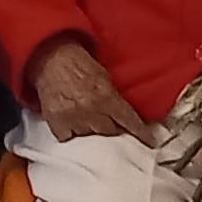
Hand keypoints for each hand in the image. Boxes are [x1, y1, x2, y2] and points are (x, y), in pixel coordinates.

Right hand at [28, 41, 148, 143]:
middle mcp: (91, 110)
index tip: (150, 143)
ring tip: (91, 125)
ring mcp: (73, 118)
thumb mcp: (104, 77)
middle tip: (114, 128)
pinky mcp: (57, 123)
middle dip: (114, 131)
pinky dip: (72, 135)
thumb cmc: (79, 64)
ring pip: (90, 138)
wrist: (51, 58)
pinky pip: (69, 139)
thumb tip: (126, 116)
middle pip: (111, 133)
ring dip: (93, 132)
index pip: (129, 121)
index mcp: (106, 97)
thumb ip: (114, 98)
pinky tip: (74, 127)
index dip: (141, 133)